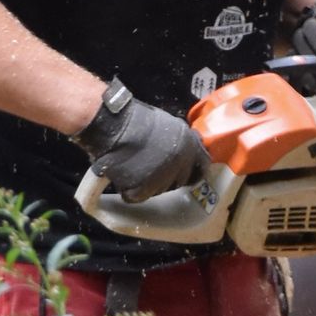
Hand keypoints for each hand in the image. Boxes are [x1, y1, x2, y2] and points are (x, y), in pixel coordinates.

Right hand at [74, 79, 211, 199]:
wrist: (113, 124)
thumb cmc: (136, 120)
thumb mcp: (169, 125)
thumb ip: (180, 142)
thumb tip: (183, 153)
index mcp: (189, 145)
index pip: (202, 166)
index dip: (194, 171)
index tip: (188, 174)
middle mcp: (180, 163)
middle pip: (178, 181)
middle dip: (167, 179)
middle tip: (150, 169)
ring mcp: (162, 177)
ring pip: (158, 191)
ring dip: (148, 184)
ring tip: (134, 167)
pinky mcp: (143, 189)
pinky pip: (137, 196)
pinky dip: (129, 189)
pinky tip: (123, 175)